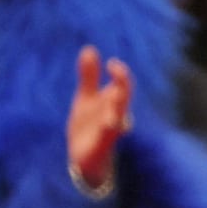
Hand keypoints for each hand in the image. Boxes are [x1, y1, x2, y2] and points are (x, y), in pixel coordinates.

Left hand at [66, 46, 131, 189]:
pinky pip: (105, 138)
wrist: (83, 158)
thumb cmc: (89, 125)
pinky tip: (107, 124)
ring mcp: (109, 132)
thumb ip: (89, 76)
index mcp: (112, 103)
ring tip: (115, 97)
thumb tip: (89, 49)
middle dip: (122, 86)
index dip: (120, 74)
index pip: (122, 86)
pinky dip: (107, 131)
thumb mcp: (86, 98)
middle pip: (123, 99)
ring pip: (117, 119)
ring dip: (116, 109)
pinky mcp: (100, 146)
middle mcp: (115, 115)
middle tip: (118, 70)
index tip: (111, 63)